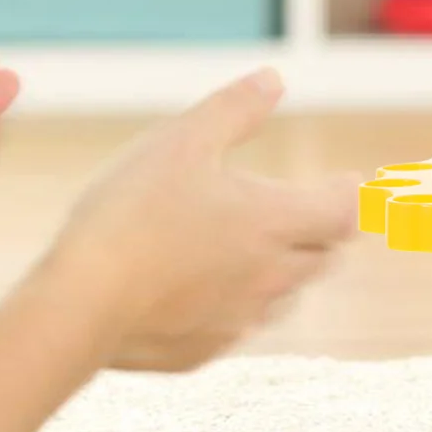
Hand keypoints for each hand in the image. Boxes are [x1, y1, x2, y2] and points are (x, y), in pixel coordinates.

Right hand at [46, 68, 357, 371]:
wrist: (79, 306)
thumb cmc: (130, 213)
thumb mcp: (181, 141)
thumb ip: (234, 109)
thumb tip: (274, 80)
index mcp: (273, 222)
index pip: (342, 212)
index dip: (351, 195)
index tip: (352, 182)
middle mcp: (270, 276)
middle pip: (323, 257)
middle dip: (325, 234)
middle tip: (319, 216)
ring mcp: (238, 321)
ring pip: (285, 297)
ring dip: (286, 272)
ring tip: (268, 252)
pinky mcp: (203, 352)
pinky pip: (238, 328)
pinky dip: (239, 305)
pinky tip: (213, 293)